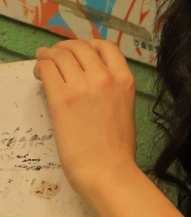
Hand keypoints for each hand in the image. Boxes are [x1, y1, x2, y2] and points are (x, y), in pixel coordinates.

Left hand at [33, 39, 136, 198]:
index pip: (106, 47)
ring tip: (42, 62)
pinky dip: (41, 67)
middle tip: (56, 56)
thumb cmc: (118, 150)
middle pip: (80, 46)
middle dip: (65, 48)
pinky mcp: (62, 98)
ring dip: (49, 55)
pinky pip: (47, 69)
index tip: (79, 53)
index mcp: (125, 80)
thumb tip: (90, 82)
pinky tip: (39, 74)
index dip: (89, 45)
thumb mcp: (125, 109)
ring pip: (60, 54)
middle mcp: (105, 77)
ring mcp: (82, 86)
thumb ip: (112, 90)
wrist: (108, 171)